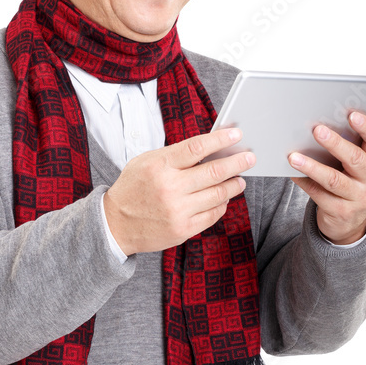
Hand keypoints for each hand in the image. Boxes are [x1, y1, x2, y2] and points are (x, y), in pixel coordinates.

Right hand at [102, 128, 254, 255]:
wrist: (115, 224)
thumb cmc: (133, 188)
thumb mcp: (146, 161)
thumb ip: (175, 155)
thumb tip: (209, 148)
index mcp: (159, 165)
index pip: (197, 147)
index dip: (220, 139)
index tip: (236, 135)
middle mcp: (170, 188)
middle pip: (214, 171)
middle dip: (237, 162)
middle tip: (250, 158)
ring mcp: (178, 210)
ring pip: (218, 194)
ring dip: (234, 184)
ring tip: (240, 179)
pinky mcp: (184, 229)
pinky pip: (213, 214)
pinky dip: (222, 204)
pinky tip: (224, 198)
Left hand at [287, 112, 365, 243]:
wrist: (352, 219)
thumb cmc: (354, 177)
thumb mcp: (364, 161)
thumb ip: (359, 140)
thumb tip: (349, 110)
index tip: (351, 114)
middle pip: (355, 159)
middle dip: (335, 143)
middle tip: (317, 130)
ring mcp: (359, 198)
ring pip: (333, 180)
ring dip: (312, 166)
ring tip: (293, 156)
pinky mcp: (341, 211)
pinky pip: (318, 194)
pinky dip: (303, 181)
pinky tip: (291, 172)